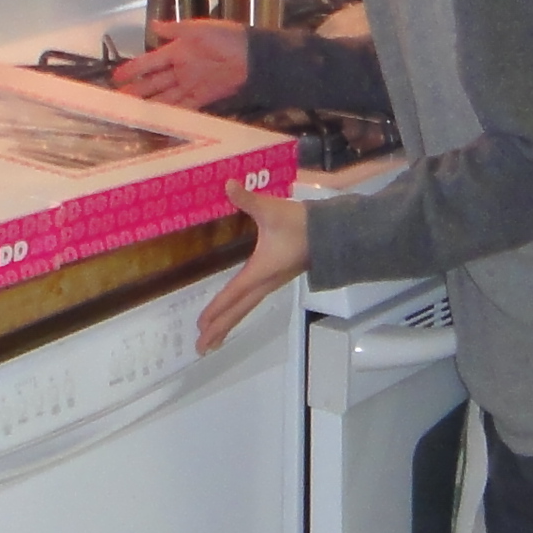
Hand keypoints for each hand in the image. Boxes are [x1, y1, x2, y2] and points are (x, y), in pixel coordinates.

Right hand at [114, 19, 252, 111]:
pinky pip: (184, 107)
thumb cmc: (226, 37)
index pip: (149, 62)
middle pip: (154, 83)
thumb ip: (175, 29)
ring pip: (165, 97)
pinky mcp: (203, 97)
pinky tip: (159, 119)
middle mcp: (181, 69)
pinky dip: (172, 113)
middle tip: (119, 101)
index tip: (116, 78)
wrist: (252, 55)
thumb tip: (152, 25)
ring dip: (150, 105)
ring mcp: (191, 85)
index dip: (133, 70)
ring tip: (133, 113)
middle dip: (137, 92)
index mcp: (177, 51)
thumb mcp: (199, 29)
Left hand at [197, 191, 308, 350]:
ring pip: (246, 309)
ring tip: (213, 341)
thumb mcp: (271, 210)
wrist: (332, 232)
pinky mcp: (277, 279)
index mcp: (260, 271)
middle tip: (200, 348)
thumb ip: (248, 199)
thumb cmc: (301, 223)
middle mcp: (265, 282)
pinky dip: (240, 312)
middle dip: (219, 329)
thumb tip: (229, 183)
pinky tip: (235, 312)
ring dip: (229, 324)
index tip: (201, 326)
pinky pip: (253, 301)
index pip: (233, 294)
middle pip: (239, 311)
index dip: (216, 309)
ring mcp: (272, 283)